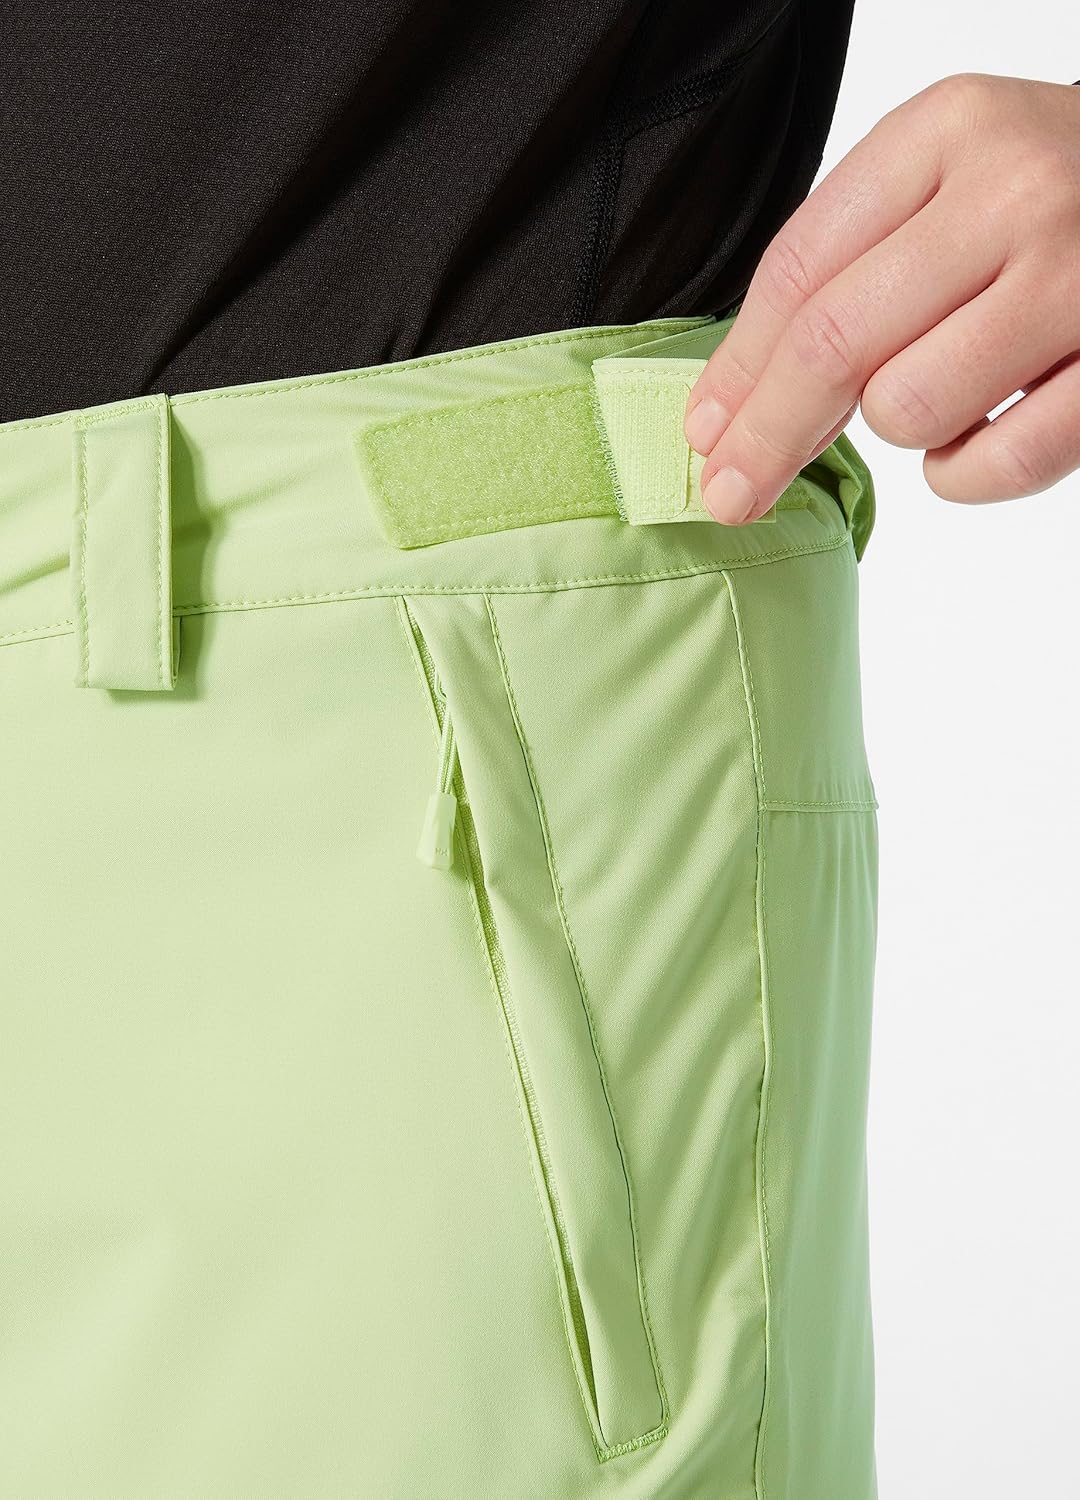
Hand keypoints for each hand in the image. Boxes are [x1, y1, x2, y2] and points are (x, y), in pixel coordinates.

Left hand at [683, 73, 1079, 523]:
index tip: (705, 432)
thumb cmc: (1056, 191)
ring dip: (898, 429)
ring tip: (938, 394)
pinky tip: (970, 442)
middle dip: (766, 436)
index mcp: (949, 129)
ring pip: (907, 408)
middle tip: (731, 493)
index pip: (800, 268)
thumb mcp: (951, 176)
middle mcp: (1013, 192)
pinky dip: (963, 475)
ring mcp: (1075, 278)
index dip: (737, 367)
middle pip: (833, 345)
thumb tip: (735, 406)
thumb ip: (852, 263)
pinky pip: (999, 462)